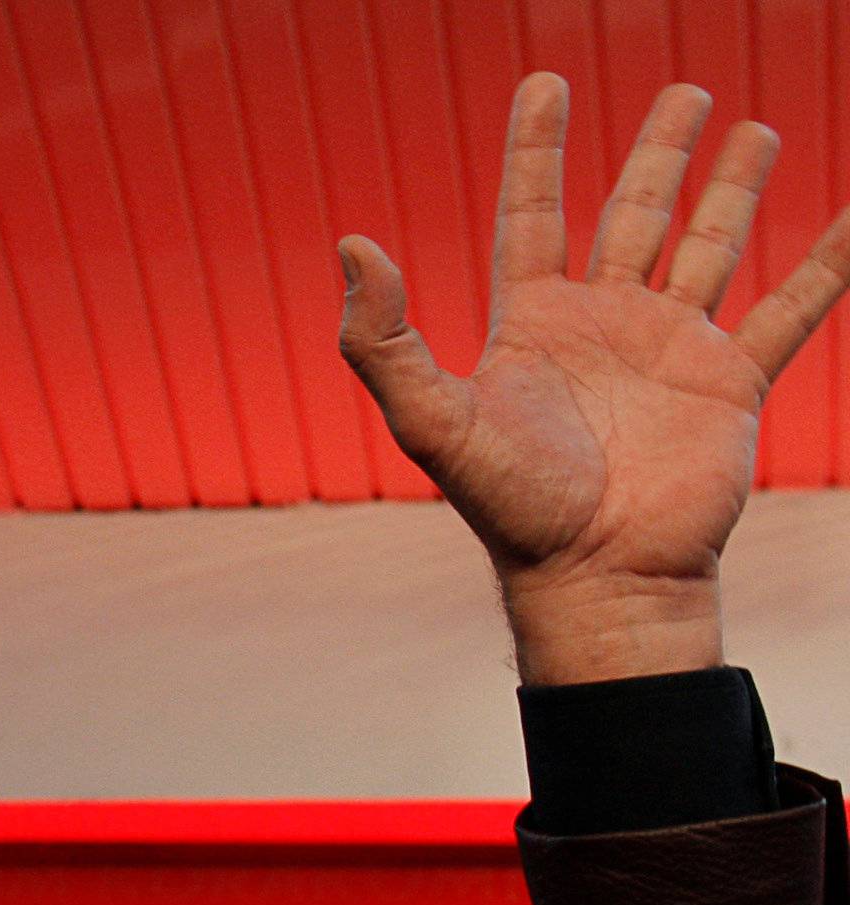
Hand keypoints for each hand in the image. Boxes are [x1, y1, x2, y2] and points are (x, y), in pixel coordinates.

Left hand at [338, 74, 849, 683]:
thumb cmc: (512, 508)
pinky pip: (790, 307)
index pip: (531, 213)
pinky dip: (827, 261)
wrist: (597, 576)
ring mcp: (671, 351)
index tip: (547, 82)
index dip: (537, 149)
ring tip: (754, 129)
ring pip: (711, 246)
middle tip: (684, 93)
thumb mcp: (432, 420)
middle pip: (633, 214)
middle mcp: (604, 327)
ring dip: (732, 189)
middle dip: (658, 152)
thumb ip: (382, 340)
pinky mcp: (730, 385)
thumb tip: (349, 245)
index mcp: (533, 326)